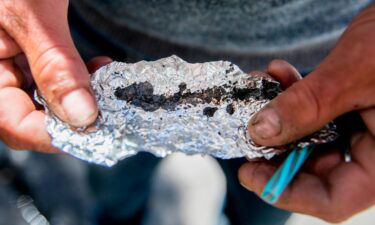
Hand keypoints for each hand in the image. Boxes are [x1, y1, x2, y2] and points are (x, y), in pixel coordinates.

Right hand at [0, 0, 110, 151]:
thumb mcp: (32, 14)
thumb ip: (55, 67)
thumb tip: (82, 118)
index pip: (12, 122)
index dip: (53, 135)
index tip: (94, 132)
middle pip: (30, 115)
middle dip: (72, 117)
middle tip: (107, 111)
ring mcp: (11, 61)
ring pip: (46, 99)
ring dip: (80, 97)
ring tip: (104, 83)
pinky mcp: (29, 51)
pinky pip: (52, 77)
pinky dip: (78, 78)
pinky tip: (96, 67)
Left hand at [239, 4, 374, 221]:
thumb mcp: (356, 72)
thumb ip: (308, 105)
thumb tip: (260, 132)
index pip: (333, 200)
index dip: (285, 191)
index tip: (249, 173)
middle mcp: (374, 151)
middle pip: (314, 170)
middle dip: (275, 147)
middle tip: (246, 129)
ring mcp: (363, 130)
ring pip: (309, 139)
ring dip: (279, 115)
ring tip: (263, 88)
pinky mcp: (352, 109)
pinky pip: (315, 113)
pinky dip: (294, 96)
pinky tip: (280, 75)